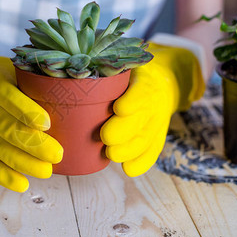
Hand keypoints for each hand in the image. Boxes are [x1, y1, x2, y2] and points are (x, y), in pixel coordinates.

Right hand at [0, 36, 62, 191]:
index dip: (27, 111)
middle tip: (57, 154)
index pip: (8, 96)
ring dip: (22, 163)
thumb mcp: (13, 69)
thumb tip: (75, 98)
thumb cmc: (1, 77)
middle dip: (32, 144)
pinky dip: (3, 175)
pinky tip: (23, 184)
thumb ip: (35, 81)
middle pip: (5, 126)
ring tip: (47, 171)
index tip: (48, 123)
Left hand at [100, 41, 204, 176]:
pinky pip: (153, 152)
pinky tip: (128, 169)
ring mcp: (158, 122)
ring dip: (129, 149)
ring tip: (111, 154)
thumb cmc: (131, 76)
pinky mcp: (158, 137)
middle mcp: (155, 103)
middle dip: (124, 130)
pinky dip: (142, 162)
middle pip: (142, 119)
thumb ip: (106, 72)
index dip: (132, 101)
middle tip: (106, 137)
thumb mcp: (124, 68)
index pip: (142, 91)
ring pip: (146, 138)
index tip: (119, 108)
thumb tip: (72, 74)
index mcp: (145, 81)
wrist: (164, 83)